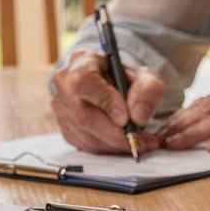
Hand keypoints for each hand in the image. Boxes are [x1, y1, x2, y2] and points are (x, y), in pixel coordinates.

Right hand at [50, 49, 165, 154]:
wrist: (114, 87)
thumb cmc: (126, 79)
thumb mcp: (145, 76)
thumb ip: (148, 91)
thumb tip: (138, 116)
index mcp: (82, 61)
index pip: (84, 80)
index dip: (104, 101)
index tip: (125, 118)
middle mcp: (64, 83)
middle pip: (83, 114)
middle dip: (115, 133)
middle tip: (140, 139)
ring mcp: (61, 107)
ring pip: (84, 134)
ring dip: (114, 144)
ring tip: (138, 142)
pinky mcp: (65, 127)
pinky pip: (85, 145)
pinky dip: (108, 149)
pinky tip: (123, 144)